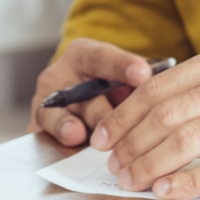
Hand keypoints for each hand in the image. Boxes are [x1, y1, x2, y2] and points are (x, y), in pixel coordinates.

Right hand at [29, 38, 152, 146]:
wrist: (74, 95)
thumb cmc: (105, 83)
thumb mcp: (119, 73)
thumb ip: (135, 78)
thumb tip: (163, 87)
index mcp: (83, 54)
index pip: (102, 57)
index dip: (123, 65)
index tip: (143, 73)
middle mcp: (60, 74)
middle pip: (83, 93)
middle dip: (103, 109)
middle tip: (123, 120)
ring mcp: (45, 101)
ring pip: (59, 113)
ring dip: (69, 124)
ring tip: (78, 133)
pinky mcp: (36, 126)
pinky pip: (44, 134)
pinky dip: (55, 141)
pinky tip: (67, 145)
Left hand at [89, 46, 199, 199]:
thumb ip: (194, 93)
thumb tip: (137, 118)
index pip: (159, 88)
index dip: (125, 115)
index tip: (104, 138)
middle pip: (168, 115)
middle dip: (132, 144)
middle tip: (114, 165)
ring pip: (188, 140)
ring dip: (152, 164)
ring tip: (133, 180)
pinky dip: (188, 181)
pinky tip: (169, 190)